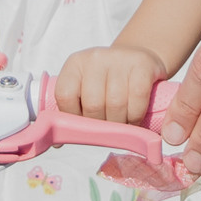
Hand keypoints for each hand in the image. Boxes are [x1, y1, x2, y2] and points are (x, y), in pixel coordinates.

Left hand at [52, 44, 167, 126]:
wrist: (138, 58)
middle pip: (92, 104)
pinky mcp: (143, 64)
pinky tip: (134, 120)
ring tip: (121, 128)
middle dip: (100, 125)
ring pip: (115, 103)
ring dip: (119, 125)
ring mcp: (119, 59)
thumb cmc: (109, 81)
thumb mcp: (86, 87)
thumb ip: (72, 109)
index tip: (83, 126)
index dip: (73, 117)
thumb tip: (57, 142)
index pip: (65, 95)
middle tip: (107, 131)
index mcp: (75, 64)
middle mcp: (95, 58)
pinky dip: (135, 116)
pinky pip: (137, 98)